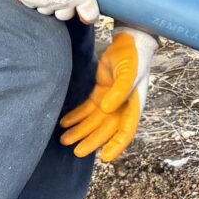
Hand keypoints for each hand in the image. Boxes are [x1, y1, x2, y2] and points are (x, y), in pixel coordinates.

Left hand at [60, 30, 156, 162]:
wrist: (130, 40)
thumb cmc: (134, 57)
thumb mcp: (129, 72)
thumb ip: (120, 90)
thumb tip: (107, 109)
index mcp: (134, 104)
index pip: (126, 129)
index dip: (116, 145)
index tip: (104, 158)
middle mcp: (123, 105)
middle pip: (106, 128)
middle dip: (92, 141)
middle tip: (76, 152)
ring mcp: (111, 99)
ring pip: (95, 120)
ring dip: (81, 130)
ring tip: (64, 140)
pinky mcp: (101, 92)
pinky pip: (87, 108)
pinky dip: (76, 116)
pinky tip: (65, 123)